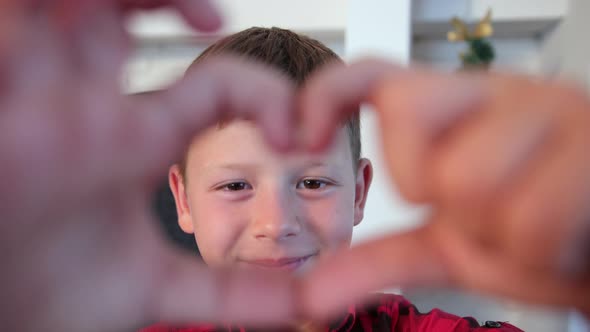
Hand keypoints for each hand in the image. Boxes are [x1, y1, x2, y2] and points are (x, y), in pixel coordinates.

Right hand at [0, 1, 298, 330]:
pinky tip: (92, 24)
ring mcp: (39, 95)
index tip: (295, 136)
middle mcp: (90, 106)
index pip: (212, 88)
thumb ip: (232, 294)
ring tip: (193, 14)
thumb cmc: (56, 295)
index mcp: (133, 140)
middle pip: (128, 12)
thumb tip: (311, 304)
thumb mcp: (158, 288)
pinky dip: (50, 5)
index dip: (263, 95)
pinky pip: (16, 19)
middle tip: (215, 22)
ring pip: (76, 0)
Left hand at [296, 59, 589, 318]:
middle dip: (445, 205)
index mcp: (455, 109)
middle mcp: (496, 93)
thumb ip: (380, 259)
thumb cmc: (541, 237)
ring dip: (498, 234)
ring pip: (464, 181)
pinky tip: (566, 238)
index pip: (372, 75)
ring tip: (531, 229)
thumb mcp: (453, 247)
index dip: (326, 96)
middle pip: (409, 146)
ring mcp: (548, 109)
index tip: (303, 137)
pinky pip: (528, 217)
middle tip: (491, 215)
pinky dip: (539, 252)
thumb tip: (309, 294)